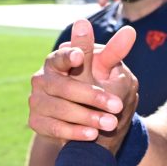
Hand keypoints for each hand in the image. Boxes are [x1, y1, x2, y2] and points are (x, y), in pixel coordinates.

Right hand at [28, 20, 137, 144]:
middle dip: (93, 97)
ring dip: (88, 116)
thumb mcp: (103, 69)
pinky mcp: (36, 121)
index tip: (80, 57)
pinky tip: (93, 134)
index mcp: (56, 61)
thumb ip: (113, 52)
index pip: (59, 57)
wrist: (81, 119)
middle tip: (118, 105)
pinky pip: (54, 127)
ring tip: (110, 123)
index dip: (68, 56)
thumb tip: (130, 31)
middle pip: (65, 87)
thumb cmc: (93, 85)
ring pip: (61, 109)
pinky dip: (75, 131)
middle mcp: (41, 79)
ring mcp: (36, 100)